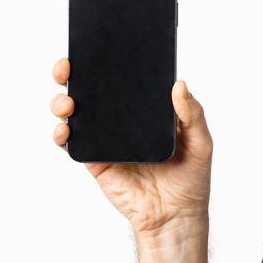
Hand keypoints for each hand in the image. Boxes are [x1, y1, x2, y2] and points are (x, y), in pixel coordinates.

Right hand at [49, 57, 213, 236]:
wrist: (175, 217)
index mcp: (145, 109)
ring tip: (67, 102)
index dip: (106, 59)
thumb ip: (192, 115)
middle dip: (71, 73)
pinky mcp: (95, 159)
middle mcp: (122, 119)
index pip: (123, 77)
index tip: (96, 45)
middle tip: (67, 67)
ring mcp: (106, 138)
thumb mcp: (201, 143)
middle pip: (90, 89)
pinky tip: (64, 130)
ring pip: (74, 112)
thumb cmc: (191, 179)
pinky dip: (62, 134)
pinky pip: (72, 143)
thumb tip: (179, 84)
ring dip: (62, 101)